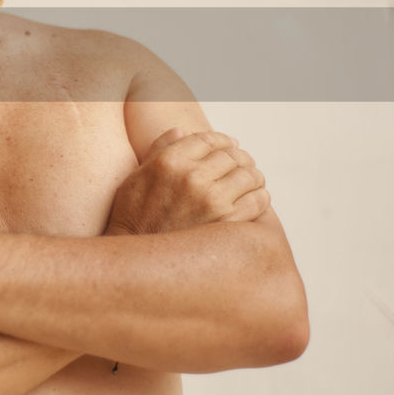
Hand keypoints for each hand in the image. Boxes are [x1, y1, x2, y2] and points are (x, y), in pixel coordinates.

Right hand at [104, 128, 269, 235]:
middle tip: (243, 165)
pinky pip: (258, 201)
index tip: (229, 146)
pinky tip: (253, 200)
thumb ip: (159, 151)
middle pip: (232, 155)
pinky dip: (260, 198)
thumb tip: (181, 131)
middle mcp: (192, 177)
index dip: (222, 141)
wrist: (136, 263)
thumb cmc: (133, 219)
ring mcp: (212, 200)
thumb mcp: (135, 178)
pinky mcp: (228, 224)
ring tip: (251, 181)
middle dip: (240, 158)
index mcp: (168, 161)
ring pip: (250, 175)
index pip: (208, 139)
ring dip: (253, 176)